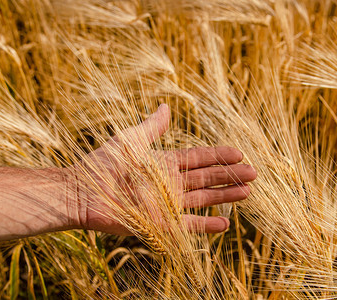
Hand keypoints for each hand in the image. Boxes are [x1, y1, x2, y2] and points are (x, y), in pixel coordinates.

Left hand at [65, 104, 256, 234]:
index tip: (239, 153)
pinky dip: (206, 225)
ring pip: (202, 200)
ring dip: (224, 197)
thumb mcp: (130, 140)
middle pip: (206, 178)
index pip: (198, 159)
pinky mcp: (160, 224)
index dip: (218, 156)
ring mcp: (167, 204)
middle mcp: (169, 184)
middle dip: (229, 176)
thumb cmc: (104, 164)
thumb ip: (151, 127)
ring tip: (246, 193)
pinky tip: (224, 222)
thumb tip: (166, 107)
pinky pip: (188, 226)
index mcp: (164, 163)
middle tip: (253, 173)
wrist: (83, 192)